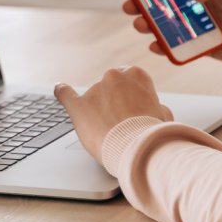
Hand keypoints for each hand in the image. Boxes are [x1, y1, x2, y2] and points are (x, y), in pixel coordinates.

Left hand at [54, 66, 171, 163]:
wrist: (136, 147)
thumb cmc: (151, 132)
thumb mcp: (162, 113)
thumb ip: (154, 105)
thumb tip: (154, 108)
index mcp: (136, 74)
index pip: (129, 79)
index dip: (131, 96)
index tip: (133, 109)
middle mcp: (114, 76)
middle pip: (111, 86)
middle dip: (114, 100)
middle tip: (121, 121)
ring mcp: (95, 90)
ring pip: (94, 97)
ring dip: (99, 109)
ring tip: (109, 131)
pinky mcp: (78, 106)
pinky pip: (65, 94)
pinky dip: (62, 92)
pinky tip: (60, 89)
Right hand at [122, 0, 221, 66]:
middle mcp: (191, 6)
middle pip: (158, 2)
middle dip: (140, 2)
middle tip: (130, 4)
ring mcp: (192, 27)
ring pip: (161, 25)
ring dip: (146, 24)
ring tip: (142, 24)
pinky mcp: (196, 46)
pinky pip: (173, 47)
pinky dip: (161, 46)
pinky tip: (155, 44)